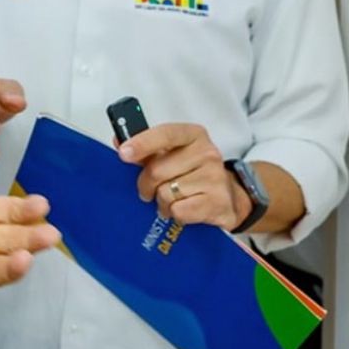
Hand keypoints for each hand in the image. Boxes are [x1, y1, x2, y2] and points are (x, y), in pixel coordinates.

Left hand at [116, 122, 250, 229]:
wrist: (229, 197)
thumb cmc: (195, 173)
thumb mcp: (174, 155)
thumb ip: (147, 149)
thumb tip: (119, 140)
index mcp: (193, 135)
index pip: (165, 134)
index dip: (142, 143)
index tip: (124, 153)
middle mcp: (207, 153)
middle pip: (158, 170)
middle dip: (146, 185)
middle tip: (148, 190)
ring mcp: (214, 177)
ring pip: (166, 193)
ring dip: (162, 202)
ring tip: (171, 200)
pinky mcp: (217, 202)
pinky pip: (179, 210)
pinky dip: (175, 214)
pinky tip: (183, 209)